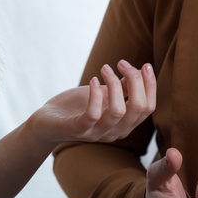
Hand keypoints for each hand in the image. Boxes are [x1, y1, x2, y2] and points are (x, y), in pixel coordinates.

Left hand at [27, 60, 155, 144]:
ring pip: (119, 111)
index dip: (150, 85)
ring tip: (104, 68)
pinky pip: (93, 114)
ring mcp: (97, 133)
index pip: (148, 107)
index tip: (144, 64)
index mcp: (125, 124)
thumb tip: (139, 72)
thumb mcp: (103, 94)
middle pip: (139, 107)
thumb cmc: (76, 106)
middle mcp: (115, 132)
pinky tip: (93, 80)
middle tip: (121, 63)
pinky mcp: (79, 131)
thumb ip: (122, 88)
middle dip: (136, 80)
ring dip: (114, 83)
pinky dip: (95, 94)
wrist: (47, 122)